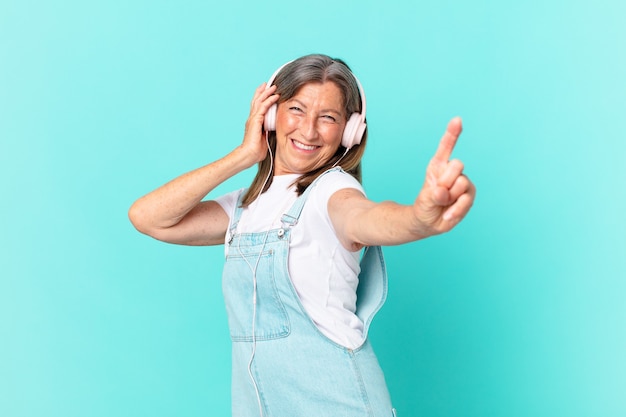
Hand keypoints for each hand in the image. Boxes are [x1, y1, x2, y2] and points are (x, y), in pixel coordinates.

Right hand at [240, 83, 279, 163]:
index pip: (257, 107)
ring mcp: (253, 119)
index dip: (261, 98)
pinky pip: (263, 107)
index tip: (267, 92)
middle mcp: (252, 118)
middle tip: (268, 84)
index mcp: (254, 122)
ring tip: (274, 86)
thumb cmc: (256, 151)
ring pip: (259, 101)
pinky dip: (269, 100)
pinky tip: (275, 96)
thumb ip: (268, 131)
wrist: (249, 155)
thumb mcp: (264, 138)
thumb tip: (274, 128)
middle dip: (262, 91)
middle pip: (256, 101)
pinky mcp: (255, 121)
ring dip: (267, 93)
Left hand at [413, 117, 475, 235]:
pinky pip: (466, 200)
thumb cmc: (426, 204)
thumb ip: (434, 194)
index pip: (446, 147)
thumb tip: (443, 193)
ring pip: (462, 183)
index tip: (457, 120)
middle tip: (438, 194)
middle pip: (457, 165)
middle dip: (446, 180)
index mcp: (438, 166)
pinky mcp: (469, 197)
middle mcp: (452, 172)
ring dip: (450, 197)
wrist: (429, 221)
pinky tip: (447, 214)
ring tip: (443, 204)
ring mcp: (463, 184)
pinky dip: (455, 209)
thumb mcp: (424, 198)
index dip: (452, 134)